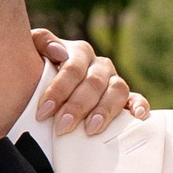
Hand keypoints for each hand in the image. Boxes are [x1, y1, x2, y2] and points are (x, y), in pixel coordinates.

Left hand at [31, 28, 147, 134]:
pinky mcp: (126, 99)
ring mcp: (114, 81)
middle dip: (77, 106)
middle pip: (94, 83)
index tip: (43, 112)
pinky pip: (137, 99)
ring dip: (104, 111)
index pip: (72, 69)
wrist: (42, 83)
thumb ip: (41, 42)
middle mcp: (100, 65)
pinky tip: (137, 116)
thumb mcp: (32, 51)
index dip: (58, 90)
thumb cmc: (36, 71)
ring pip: (117, 91)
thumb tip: (60, 52)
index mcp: (80, 52)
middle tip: (62, 127)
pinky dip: (139, 106)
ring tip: (90, 130)